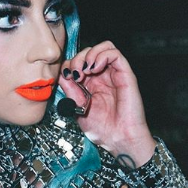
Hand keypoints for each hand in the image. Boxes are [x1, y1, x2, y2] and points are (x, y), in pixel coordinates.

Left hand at [58, 41, 155, 166]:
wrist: (118, 140)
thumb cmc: (101, 129)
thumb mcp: (77, 105)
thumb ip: (69, 88)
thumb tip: (62, 72)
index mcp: (91, 83)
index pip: (79, 61)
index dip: (70, 64)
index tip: (67, 77)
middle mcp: (102, 76)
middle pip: (90, 51)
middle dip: (78, 58)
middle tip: (75, 74)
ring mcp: (114, 74)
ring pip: (104, 47)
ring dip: (90, 54)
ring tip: (85, 70)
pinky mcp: (125, 75)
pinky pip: (115, 53)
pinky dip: (102, 55)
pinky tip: (94, 68)